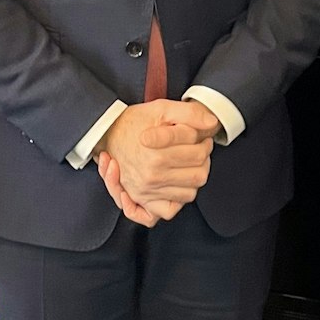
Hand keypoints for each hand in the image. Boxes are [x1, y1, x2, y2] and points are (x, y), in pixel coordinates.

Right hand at [94, 100, 214, 222]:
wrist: (107, 133)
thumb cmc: (134, 121)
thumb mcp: (162, 108)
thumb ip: (189, 113)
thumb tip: (212, 122)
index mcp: (157, 155)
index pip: (199, 154)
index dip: (205, 143)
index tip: (200, 137)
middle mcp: (151, 176)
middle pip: (198, 175)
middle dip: (202, 160)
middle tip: (197, 149)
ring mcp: (147, 191)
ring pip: (189, 194)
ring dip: (192, 180)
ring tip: (186, 165)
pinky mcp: (143, 200)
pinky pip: (169, 211)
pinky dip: (175, 201)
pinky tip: (175, 185)